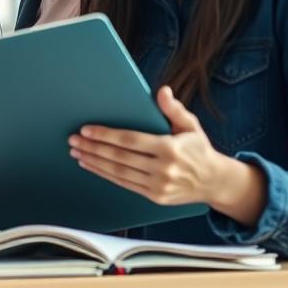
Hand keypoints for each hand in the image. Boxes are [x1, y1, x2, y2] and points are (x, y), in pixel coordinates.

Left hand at [70, 86, 265, 223]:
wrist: (215, 182)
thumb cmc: (199, 149)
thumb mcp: (191, 126)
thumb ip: (174, 109)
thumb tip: (162, 91)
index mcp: (170, 148)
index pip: (130, 140)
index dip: (106, 135)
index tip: (86, 130)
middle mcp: (163, 169)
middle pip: (120, 157)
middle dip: (93, 148)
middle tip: (72, 140)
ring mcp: (158, 185)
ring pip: (118, 172)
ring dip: (94, 162)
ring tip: (76, 152)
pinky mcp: (155, 197)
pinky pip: (124, 184)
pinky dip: (105, 174)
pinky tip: (91, 165)